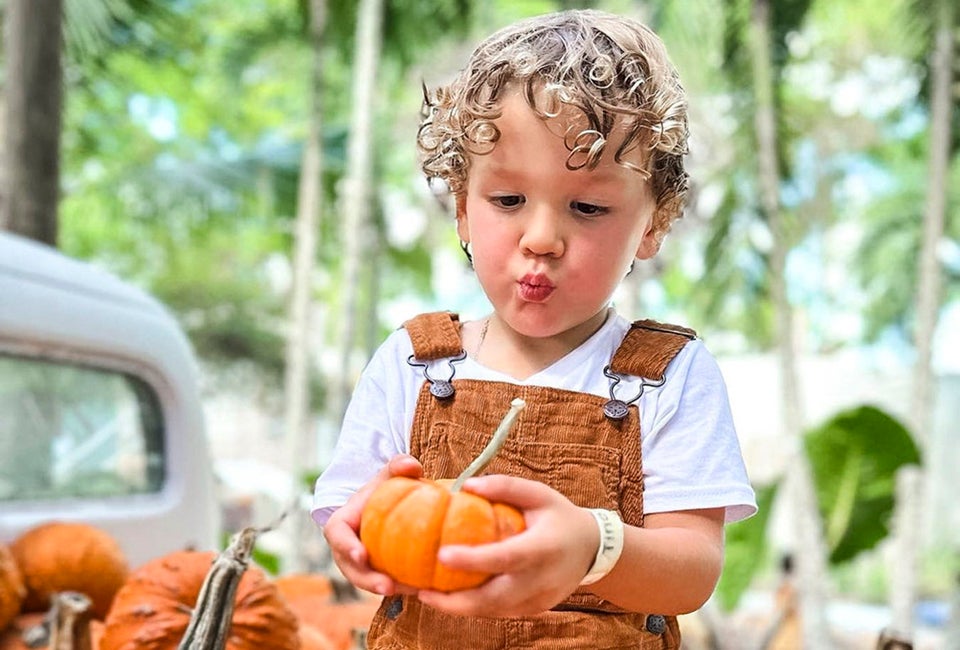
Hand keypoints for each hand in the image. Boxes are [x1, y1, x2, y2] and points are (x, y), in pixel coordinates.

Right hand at [323, 454, 422, 595]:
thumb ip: (399, 465)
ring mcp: (359, 564)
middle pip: (351, 568)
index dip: (346, 546)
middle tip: (388, 586)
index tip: (361, 554)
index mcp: (342, 523)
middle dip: (367, 580)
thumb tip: (412, 465)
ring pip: (368, 582)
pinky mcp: (374, 572)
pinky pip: (385, 583)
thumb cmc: (384, 488)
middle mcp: (345, 548)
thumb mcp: (389, 474)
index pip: (337, 535)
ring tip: (411, 591)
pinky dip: (401, 588)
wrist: (386, 505)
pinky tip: (422, 588)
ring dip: (386, 589)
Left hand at [416, 474, 597, 616]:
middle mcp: (540, 580)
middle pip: (494, 599)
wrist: (592, 549)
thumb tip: (465, 486)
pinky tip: (449, 597)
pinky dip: (473, 608)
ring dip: (458, 608)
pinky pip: (498, 613)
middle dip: (455, 601)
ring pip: (492, 612)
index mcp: (542, 548)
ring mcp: (538, 600)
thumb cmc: (560, 516)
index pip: (506, 557)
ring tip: (426, 595)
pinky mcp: (533, 610)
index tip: (441, 555)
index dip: (474, 560)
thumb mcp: (538, 493)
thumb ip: (504, 486)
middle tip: (421, 591)